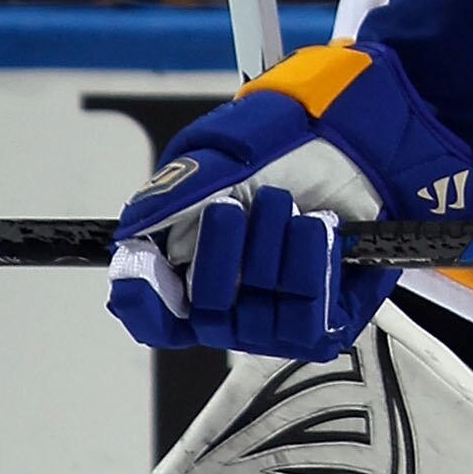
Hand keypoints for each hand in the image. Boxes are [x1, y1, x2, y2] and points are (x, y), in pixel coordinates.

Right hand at [110, 186, 384, 357]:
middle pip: (204, 308)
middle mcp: (228, 310)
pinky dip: (309, 261)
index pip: (155, 321)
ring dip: (268, 245)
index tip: (144, 263)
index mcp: (189, 277)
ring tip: (284, 205)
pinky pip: (306, 315)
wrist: (341, 147)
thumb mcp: (210, 166)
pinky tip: (314, 227)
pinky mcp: (321, 326)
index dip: (144, 301)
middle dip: (217, 248)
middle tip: (232, 203)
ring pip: (256, 311)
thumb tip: (131, 239)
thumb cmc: (273, 161)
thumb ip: (168, 200)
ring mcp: (272, 324)